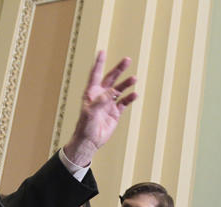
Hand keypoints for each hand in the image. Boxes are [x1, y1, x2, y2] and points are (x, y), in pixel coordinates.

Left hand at [64, 50, 137, 165]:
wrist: (89, 141)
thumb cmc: (85, 126)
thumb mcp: (91, 112)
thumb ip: (101, 100)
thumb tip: (113, 91)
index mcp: (91, 93)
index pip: (95, 75)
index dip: (99, 63)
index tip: (102, 51)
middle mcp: (100, 96)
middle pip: (110, 79)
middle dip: (118, 69)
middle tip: (127, 60)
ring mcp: (108, 104)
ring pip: (119, 89)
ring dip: (126, 83)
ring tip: (134, 78)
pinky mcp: (115, 112)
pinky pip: (124, 102)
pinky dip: (130, 98)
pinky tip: (135, 95)